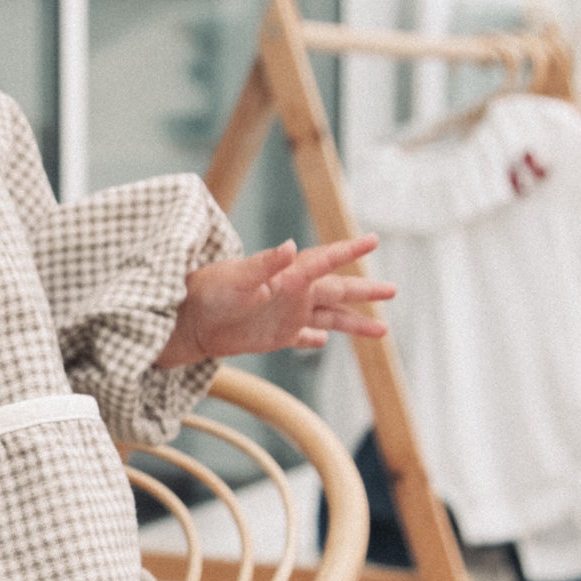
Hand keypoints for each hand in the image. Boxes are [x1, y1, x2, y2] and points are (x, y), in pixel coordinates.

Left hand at [158, 235, 394, 366]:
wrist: (187, 320)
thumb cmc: (208, 292)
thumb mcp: (238, 277)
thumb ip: (266, 263)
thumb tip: (293, 246)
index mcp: (288, 276)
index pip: (325, 260)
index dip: (348, 250)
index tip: (372, 239)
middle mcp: (291, 294)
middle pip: (336, 291)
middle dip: (364, 291)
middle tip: (393, 290)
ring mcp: (284, 316)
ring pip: (328, 318)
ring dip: (352, 322)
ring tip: (382, 331)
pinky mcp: (273, 336)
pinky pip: (300, 338)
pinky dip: (312, 340)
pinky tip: (323, 342)